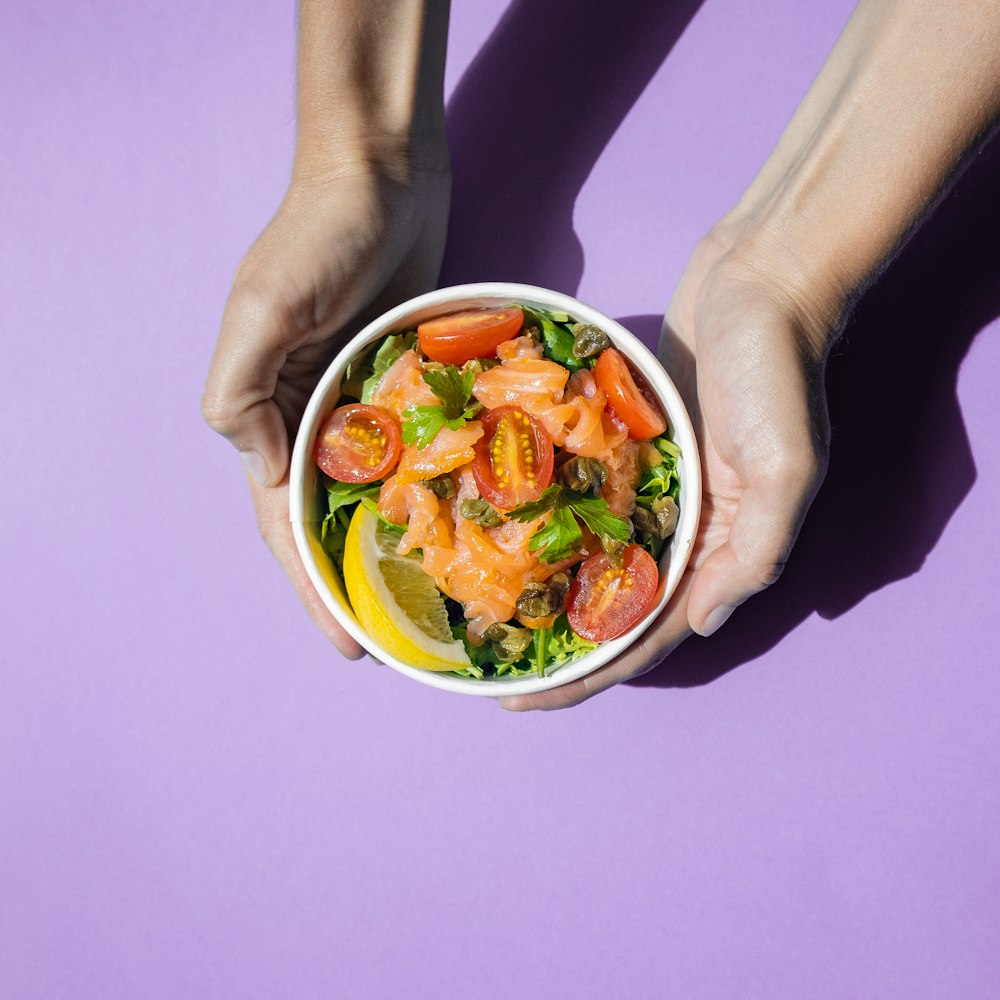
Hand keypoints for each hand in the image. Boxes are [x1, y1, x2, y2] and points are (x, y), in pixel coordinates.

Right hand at [202, 163, 449, 655]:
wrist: (382, 177)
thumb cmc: (319, 236)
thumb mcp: (264, 307)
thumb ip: (243, 391)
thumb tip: (264, 473)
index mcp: (271, 413)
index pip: (285, 524)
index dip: (312, 589)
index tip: (348, 646)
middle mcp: (314, 419)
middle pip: (331, 524)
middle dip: (358, 586)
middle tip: (400, 644)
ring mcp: (364, 406)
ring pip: (377, 497)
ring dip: (396, 550)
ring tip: (436, 607)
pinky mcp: (408, 386)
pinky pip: (419, 454)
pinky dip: (432, 494)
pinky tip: (463, 529)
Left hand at [500, 227, 836, 709]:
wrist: (761, 282)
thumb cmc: (778, 372)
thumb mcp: (787, 469)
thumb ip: (753, 555)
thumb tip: (698, 625)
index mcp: (720, 546)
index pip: (648, 634)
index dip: (590, 675)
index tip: (524, 700)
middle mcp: (685, 528)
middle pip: (613, 610)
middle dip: (557, 648)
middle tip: (488, 671)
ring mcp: (656, 488)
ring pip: (594, 560)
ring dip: (548, 592)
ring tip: (485, 616)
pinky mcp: (633, 447)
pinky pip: (585, 499)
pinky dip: (551, 523)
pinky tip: (501, 533)